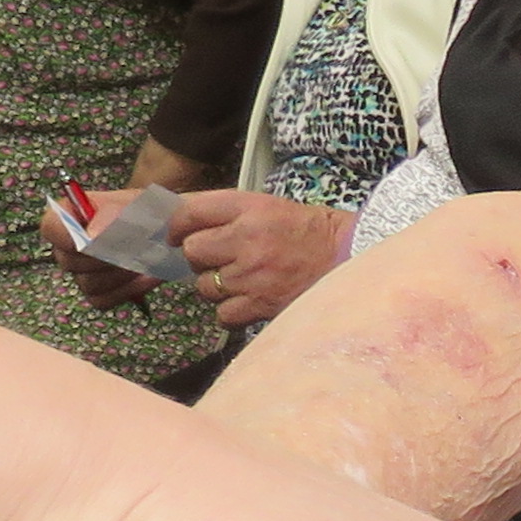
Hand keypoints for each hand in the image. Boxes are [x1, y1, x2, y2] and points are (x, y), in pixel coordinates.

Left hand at [174, 188, 354, 327]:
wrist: (347, 257)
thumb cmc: (304, 232)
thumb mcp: (264, 207)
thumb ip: (221, 211)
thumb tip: (173, 219)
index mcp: (248, 208)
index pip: (189, 213)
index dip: (174, 227)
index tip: (175, 236)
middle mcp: (248, 238)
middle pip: (192, 252)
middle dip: (202, 258)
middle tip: (223, 258)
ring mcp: (254, 273)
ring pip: (205, 286)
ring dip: (217, 286)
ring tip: (243, 279)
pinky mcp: (262, 304)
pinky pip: (223, 314)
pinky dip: (232, 311)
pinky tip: (250, 299)